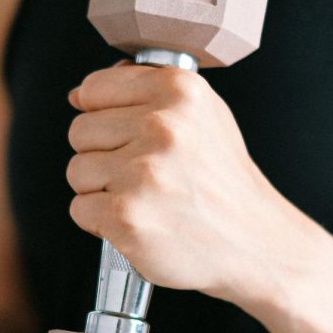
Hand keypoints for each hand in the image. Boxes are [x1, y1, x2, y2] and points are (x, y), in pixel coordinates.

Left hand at [66, 63, 324, 308]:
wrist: (256, 243)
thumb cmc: (223, 181)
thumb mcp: (202, 115)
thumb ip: (143, 93)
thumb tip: (79, 95)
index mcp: (179, 90)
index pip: (94, 88)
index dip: (102, 115)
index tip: (125, 134)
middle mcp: (162, 126)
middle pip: (80, 131)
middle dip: (102, 156)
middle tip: (143, 175)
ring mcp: (143, 172)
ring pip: (77, 170)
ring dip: (100, 190)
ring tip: (144, 199)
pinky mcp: (127, 215)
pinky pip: (79, 208)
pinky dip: (101, 222)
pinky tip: (138, 220)